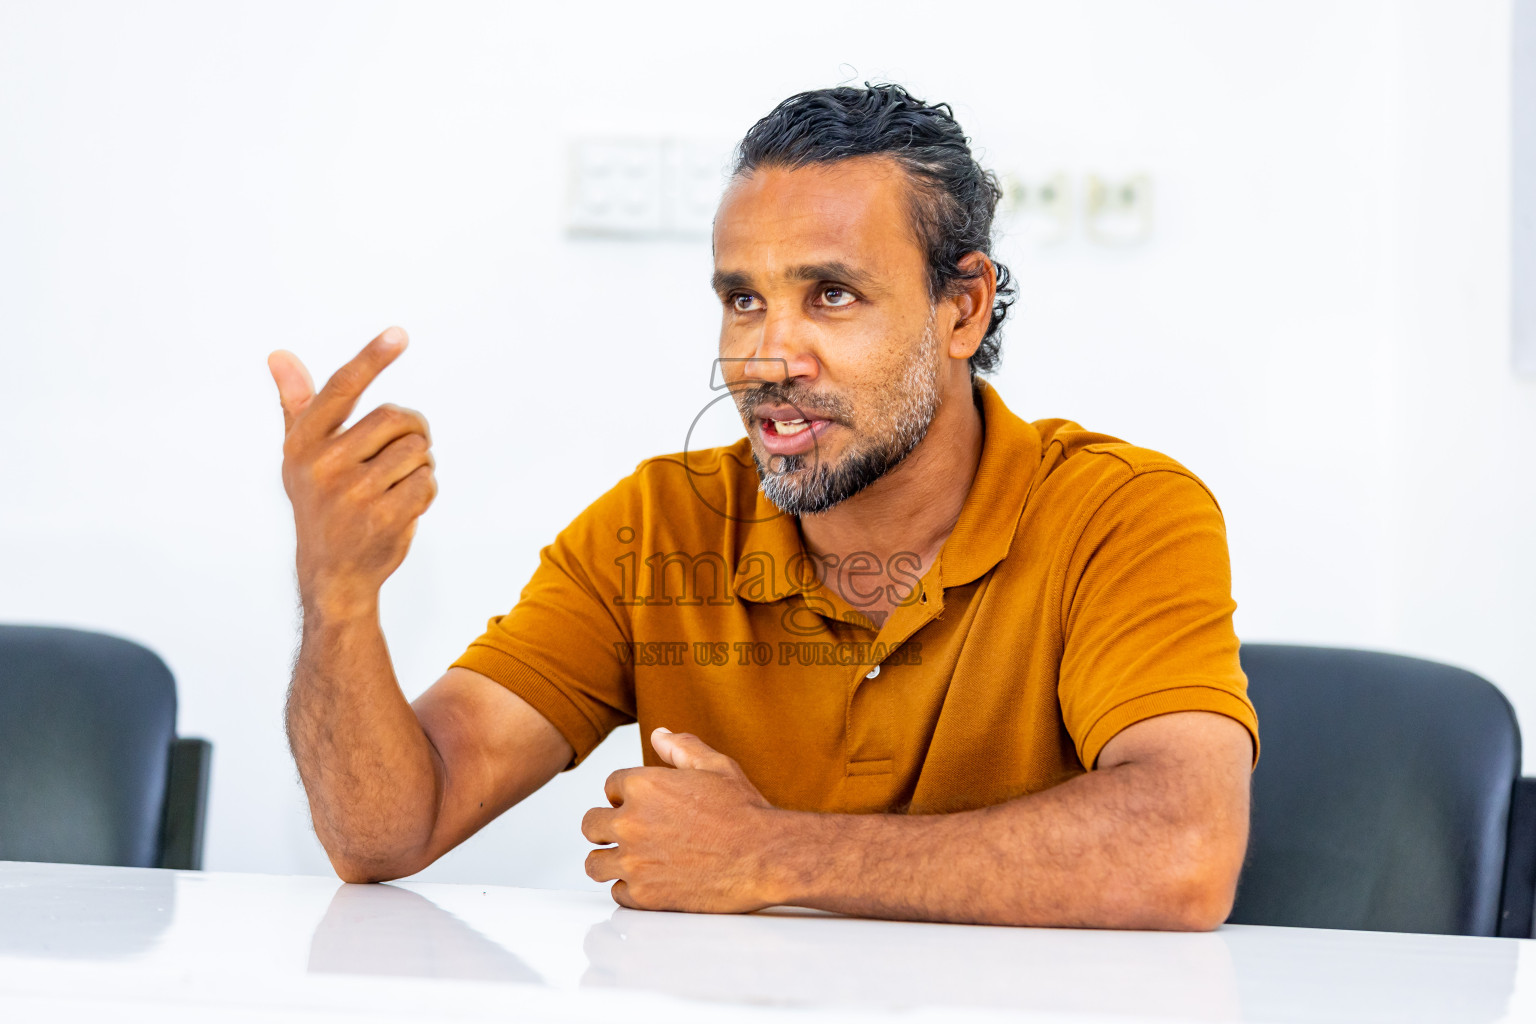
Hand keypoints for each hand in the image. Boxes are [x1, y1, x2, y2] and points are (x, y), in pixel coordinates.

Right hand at [268, 327, 436, 615]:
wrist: (332, 573)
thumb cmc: (321, 503)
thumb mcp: (301, 455)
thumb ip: (298, 405)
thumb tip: (279, 354)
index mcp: (303, 442)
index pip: (341, 388)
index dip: (372, 359)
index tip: (399, 333)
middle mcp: (323, 464)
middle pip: (396, 418)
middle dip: (412, 431)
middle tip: (403, 451)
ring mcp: (353, 492)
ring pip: (418, 450)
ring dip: (419, 465)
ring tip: (396, 485)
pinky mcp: (383, 516)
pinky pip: (427, 482)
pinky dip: (426, 492)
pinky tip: (404, 506)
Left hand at [582, 728, 781, 912]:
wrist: (766, 856)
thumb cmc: (745, 812)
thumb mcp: (716, 767)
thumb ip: (681, 748)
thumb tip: (658, 734)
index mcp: (643, 785)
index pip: (609, 786)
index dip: (625, 795)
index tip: (642, 805)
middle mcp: (631, 822)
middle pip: (591, 825)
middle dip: (608, 827)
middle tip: (632, 833)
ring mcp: (634, 861)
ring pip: (595, 863)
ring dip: (610, 860)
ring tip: (632, 860)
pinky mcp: (644, 895)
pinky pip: (616, 893)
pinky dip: (630, 889)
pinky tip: (651, 880)